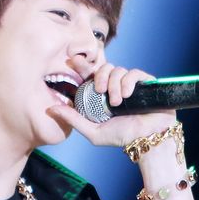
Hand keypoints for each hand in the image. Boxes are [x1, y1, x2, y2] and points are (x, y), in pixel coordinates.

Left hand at [48, 62, 177, 146]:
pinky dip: (128, 82)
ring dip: (114, 85)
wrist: (147, 139)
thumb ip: (73, 119)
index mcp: (102, 95)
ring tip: (117, 102)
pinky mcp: (145, 82)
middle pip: (103, 68)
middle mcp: (115, 87)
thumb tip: (50, 109)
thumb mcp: (93, 131)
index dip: (82, 64)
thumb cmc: (122, 137)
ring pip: (117, 70)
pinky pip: (133, 72)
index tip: (73, 60)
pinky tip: (127, 95)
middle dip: (99, 76)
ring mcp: (130, 84)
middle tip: (100, 91)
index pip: (90, 75)